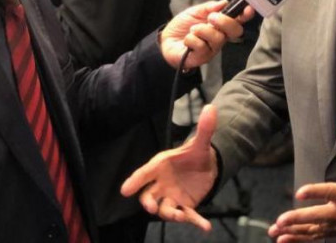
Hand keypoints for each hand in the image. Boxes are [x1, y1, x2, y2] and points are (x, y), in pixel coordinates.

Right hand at [120, 104, 219, 228]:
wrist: (206, 167)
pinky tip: (206, 227)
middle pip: (149, 196)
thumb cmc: (194, 155)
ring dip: (171, 214)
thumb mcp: (201, 143)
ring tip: (181, 216)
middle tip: (151, 207)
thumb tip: (211, 108)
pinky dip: (196, 222)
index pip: (145, 173)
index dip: (134, 181)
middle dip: (148, 203)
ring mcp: (172, 197)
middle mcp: (162, 184)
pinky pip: (189, 216)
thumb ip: (205, 129)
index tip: (124, 190)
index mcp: (161, 166)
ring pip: (165, 209)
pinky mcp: (185, 207)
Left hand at [159, 0, 253, 69]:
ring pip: (218, 38)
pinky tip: (187, 40)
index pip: (238, 21)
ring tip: (193, 29)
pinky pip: (202, 46)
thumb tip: (223, 2)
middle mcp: (220, 38)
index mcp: (220, 25)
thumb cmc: (182, 27)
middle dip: (224, 21)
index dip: (245, 15)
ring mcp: (212, 49)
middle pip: (235, 31)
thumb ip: (209, 7)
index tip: (248, 9)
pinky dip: (191, 39)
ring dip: (203, 30)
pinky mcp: (202, 58)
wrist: (166, 41)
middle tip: (211, 17)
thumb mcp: (194, 12)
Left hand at [268, 113, 335, 241]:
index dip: (317, 192)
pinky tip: (285, 240)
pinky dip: (302, 239)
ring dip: (295, 232)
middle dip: (300, 219)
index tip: (300, 192)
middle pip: (320, 217)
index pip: (333, 192)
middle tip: (281, 220)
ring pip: (317, 231)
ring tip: (276, 231)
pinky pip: (319, 238)